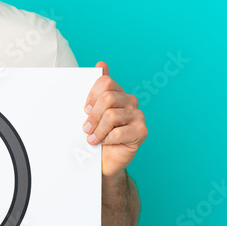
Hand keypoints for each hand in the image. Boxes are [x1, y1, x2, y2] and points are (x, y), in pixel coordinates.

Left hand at [82, 61, 146, 176]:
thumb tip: (101, 64)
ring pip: (111, 116)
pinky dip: (107, 139)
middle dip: (93, 115)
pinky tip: (106, 143)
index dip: (91, 96)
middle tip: (87, 128)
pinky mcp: (141, 131)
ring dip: (98, 130)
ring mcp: (138, 115)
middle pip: (107, 98)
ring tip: (93, 138)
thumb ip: (95, 90)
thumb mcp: (91, 112)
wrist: (103, 161)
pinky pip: (118, 132)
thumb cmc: (97, 135)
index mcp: (118, 93)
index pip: (105, 82)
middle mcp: (130, 101)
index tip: (85, 110)